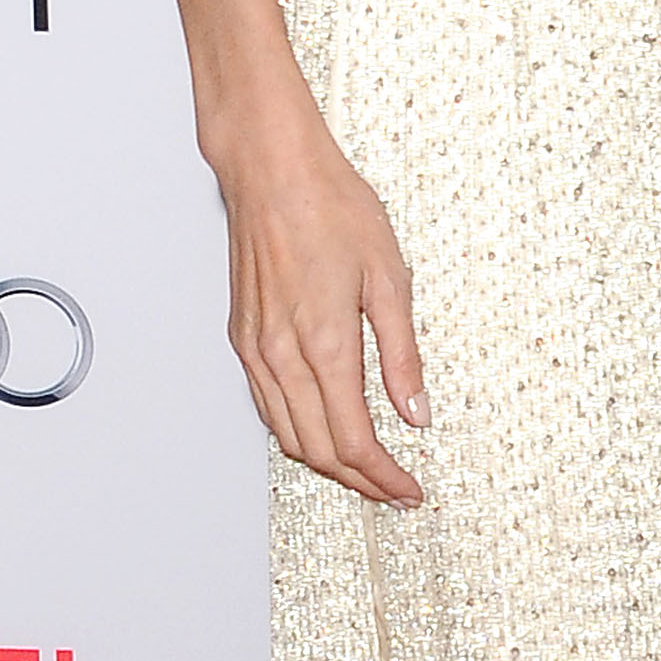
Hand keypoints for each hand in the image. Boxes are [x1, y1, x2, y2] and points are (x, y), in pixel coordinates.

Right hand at [218, 100, 428, 508]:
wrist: (273, 171)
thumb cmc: (332, 207)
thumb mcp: (389, 275)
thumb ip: (402, 353)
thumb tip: (417, 411)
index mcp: (324, 343)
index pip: (354, 440)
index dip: (383, 476)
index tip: (409, 490)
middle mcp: (282, 356)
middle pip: (318, 451)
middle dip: (359, 480)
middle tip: (395, 488)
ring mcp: (256, 350)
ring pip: (288, 436)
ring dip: (326, 463)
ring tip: (366, 468)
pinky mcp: (243, 339)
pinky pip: (267, 406)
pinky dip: (297, 432)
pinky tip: (323, 427)